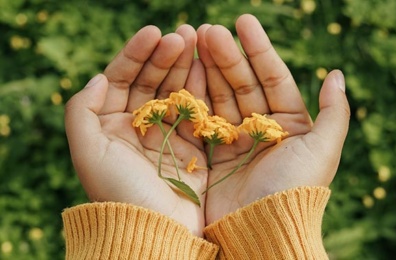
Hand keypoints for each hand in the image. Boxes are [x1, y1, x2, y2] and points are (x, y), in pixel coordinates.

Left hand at [65, 25, 207, 235]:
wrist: (155, 228)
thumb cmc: (118, 191)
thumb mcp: (87, 151)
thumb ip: (81, 110)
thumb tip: (99, 76)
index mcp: (111, 124)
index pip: (121, 78)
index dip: (136, 54)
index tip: (153, 33)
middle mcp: (138, 126)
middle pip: (150, 81)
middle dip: (165, 55)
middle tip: (183, 33)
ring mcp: (166, 133)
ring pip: (174, 90)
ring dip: (184, 65)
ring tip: (197, 41)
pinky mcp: (191, 144)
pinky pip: (195, 109)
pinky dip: (200, 88)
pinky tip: (205, 67)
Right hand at [197, 14, 349, 223]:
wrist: (261, 230)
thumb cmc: (294, 189)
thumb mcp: (322, 150)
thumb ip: (334, 112)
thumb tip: (337, 74)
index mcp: (288, 124)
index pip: (272, 77)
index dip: (258, 49)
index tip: (243, 22)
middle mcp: (261, 128)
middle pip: (242, 83)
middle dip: (227, 55)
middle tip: (209, 29)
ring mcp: (234, 139)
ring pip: (220, 96)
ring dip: (208, 69)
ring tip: (195, 41)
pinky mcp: (212, 153)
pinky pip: (203, 117)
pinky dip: (194, 95)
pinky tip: (186, 72)